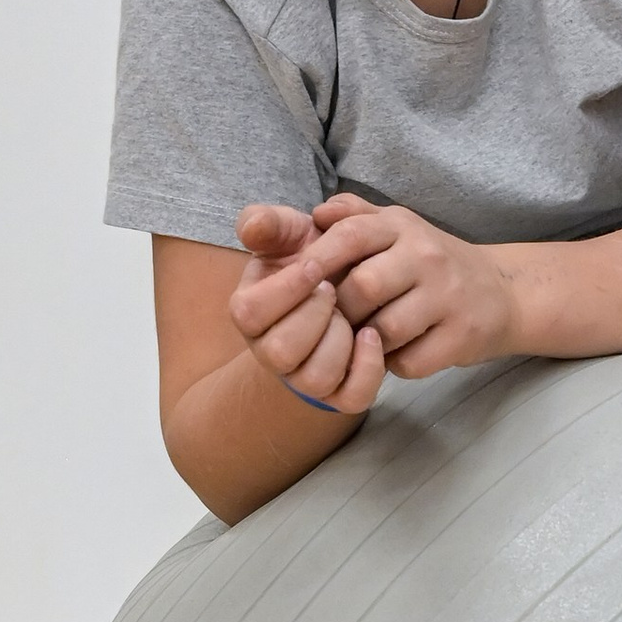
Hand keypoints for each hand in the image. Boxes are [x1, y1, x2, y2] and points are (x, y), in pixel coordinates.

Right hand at [229, 204, 385, 417]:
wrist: (344, 288)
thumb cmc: (313, 259)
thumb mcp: (289, 234)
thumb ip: (268, 223)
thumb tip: (251, 226)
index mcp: (250, 314)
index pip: (250, 313)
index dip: (286, 289)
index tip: (315, 265)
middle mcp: (271, 353)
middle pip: (281, 351)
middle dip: (314, 315)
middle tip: (333, 290)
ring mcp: (305, 378)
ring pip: (316, 378)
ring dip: (339, 340)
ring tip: (352, 314)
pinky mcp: (340, 394)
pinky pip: (351, 398)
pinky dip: (367, 368)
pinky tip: (372, 336)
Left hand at [290, 194, 519, 378]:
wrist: (502, 292)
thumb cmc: (432, 263)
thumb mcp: (398, 228)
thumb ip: (356, 217)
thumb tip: (316, 213)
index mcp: (403, 227)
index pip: (352, 234)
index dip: (318, 258)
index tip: (298, 281)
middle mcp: (427, 257)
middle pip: (364, 287)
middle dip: (340, 311)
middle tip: (334, 323)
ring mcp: (448, 297)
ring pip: (385, 330)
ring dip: (366, 342)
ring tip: (364, 340)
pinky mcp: (462, 336)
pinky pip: (410, 361)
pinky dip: (395, 364)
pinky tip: (397, 354)